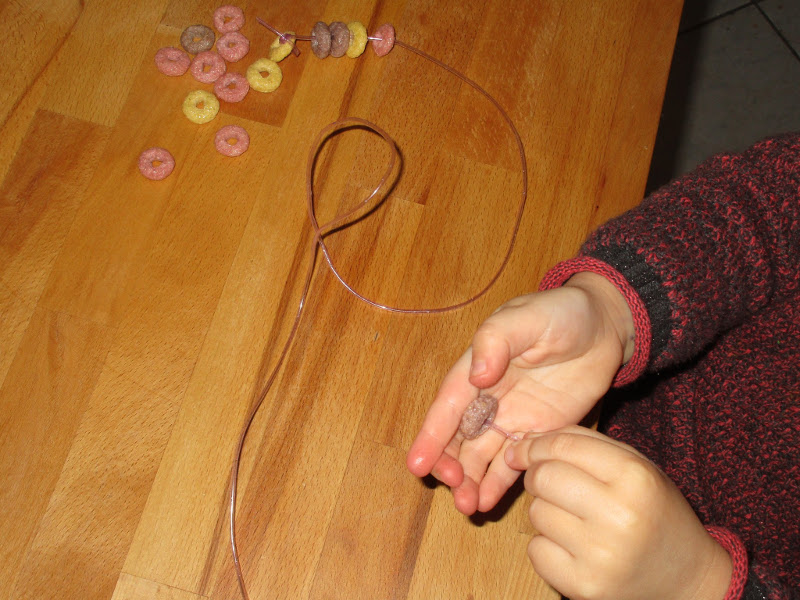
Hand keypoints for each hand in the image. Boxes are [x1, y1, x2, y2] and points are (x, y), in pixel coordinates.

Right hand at [406, 272, 634, 513]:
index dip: (431, 435)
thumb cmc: (560, 313)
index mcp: (477, 368)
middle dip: (449, 464)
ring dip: (470, 481)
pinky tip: (487, 503)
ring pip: (482, 456)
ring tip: (467, 506)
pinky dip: (499, 483)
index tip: (417, 463)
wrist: (604, 327)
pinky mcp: (538, 433)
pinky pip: (515, 462)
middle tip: (452, 486)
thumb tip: (476, 376)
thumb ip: (496, 340)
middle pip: (459, 437)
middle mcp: (488, 398)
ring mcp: (512, 418)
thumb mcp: (525, 316)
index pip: (448, 406)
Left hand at [504, 426, 731, 599]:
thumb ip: (582, 444)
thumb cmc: (653, 512)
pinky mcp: (585, 585)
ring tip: (573, 519)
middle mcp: (620, 515)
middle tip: (549, 484)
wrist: (687, 578)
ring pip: (536, 513)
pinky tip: (572, 547)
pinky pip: (536, 550)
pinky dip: (546, 545)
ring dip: (544, 511)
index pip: (564, 447)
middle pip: (543, 478)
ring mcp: (601, 555)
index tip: (522, 450)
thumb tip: (523, 439)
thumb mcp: (634, 466)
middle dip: (537, 476)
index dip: (534, 445)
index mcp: (635, 478)